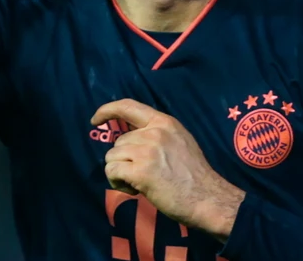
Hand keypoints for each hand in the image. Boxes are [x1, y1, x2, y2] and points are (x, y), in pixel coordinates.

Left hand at [91, 99, 245, 240]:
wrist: (207, 198)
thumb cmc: (194, 174)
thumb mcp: (179, 141)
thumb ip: (157, 134)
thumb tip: (131, 137)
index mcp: (164, 122)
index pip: (128, 106)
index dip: (108, 110)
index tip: (95, 119)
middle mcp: (154, 132)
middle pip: (118, 142)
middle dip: (123, 160)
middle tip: (142, 174)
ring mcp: (146, 151)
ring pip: (112, 158)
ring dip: (120, 172)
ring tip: (139, 183)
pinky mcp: (140, 171)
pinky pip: (112, 172)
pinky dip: (117, 183)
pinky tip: (134, 189)